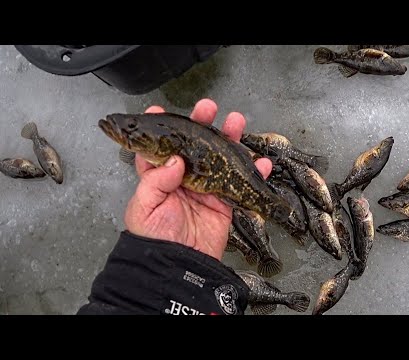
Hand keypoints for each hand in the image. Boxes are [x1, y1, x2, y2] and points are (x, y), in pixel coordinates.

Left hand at [124, 99, 272, 260]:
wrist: (179, 266)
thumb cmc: (155, 237)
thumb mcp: (146, 207)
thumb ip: (157, 181)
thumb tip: (176, 160)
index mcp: (158, 177)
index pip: (158, 148)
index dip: (160, 129)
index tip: (161, 110)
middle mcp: (183, 177)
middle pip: (193, 145)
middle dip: (201, 124)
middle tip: (207, 109)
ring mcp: (206, 187)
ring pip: (219, 158)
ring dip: (230, 139)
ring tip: (236, 121)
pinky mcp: (224, 200)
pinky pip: (240, 183)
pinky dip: (254, 173)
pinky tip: (261, 162)